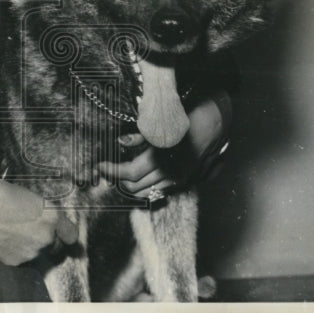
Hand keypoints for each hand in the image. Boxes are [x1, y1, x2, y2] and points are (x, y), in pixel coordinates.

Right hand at [0, 178, 78, 265]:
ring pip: (37, 253)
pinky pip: (21, 259)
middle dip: (47, 240)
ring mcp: (31, 252)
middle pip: (55, 246)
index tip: (62, 233)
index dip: (66, 233)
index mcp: (51, 216)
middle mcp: (46, 237)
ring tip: (13, 233)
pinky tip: (4, 240)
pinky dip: (15, 252)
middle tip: (30, 230)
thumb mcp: (26, 195)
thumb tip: (41, 217)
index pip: (71, 234)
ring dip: (30, 246)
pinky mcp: (16, 262)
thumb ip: (40, 210)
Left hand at [96, 94, 229, 197]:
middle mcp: (168, 173)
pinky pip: (158, 192)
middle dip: (117, 179)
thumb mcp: (160, 124)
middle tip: (107, 168)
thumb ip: (140, 136)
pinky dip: (144, 188)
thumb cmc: (185, 119)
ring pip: (145, 193)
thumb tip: (121, 142)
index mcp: (161, 158)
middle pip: (134, 187)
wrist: (213, 124)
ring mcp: (176, 180)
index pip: (129, 173)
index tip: (100, 165)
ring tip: (119, 173)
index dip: (112, 171)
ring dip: (129, 185)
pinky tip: (138, 177)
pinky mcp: (182, 181)